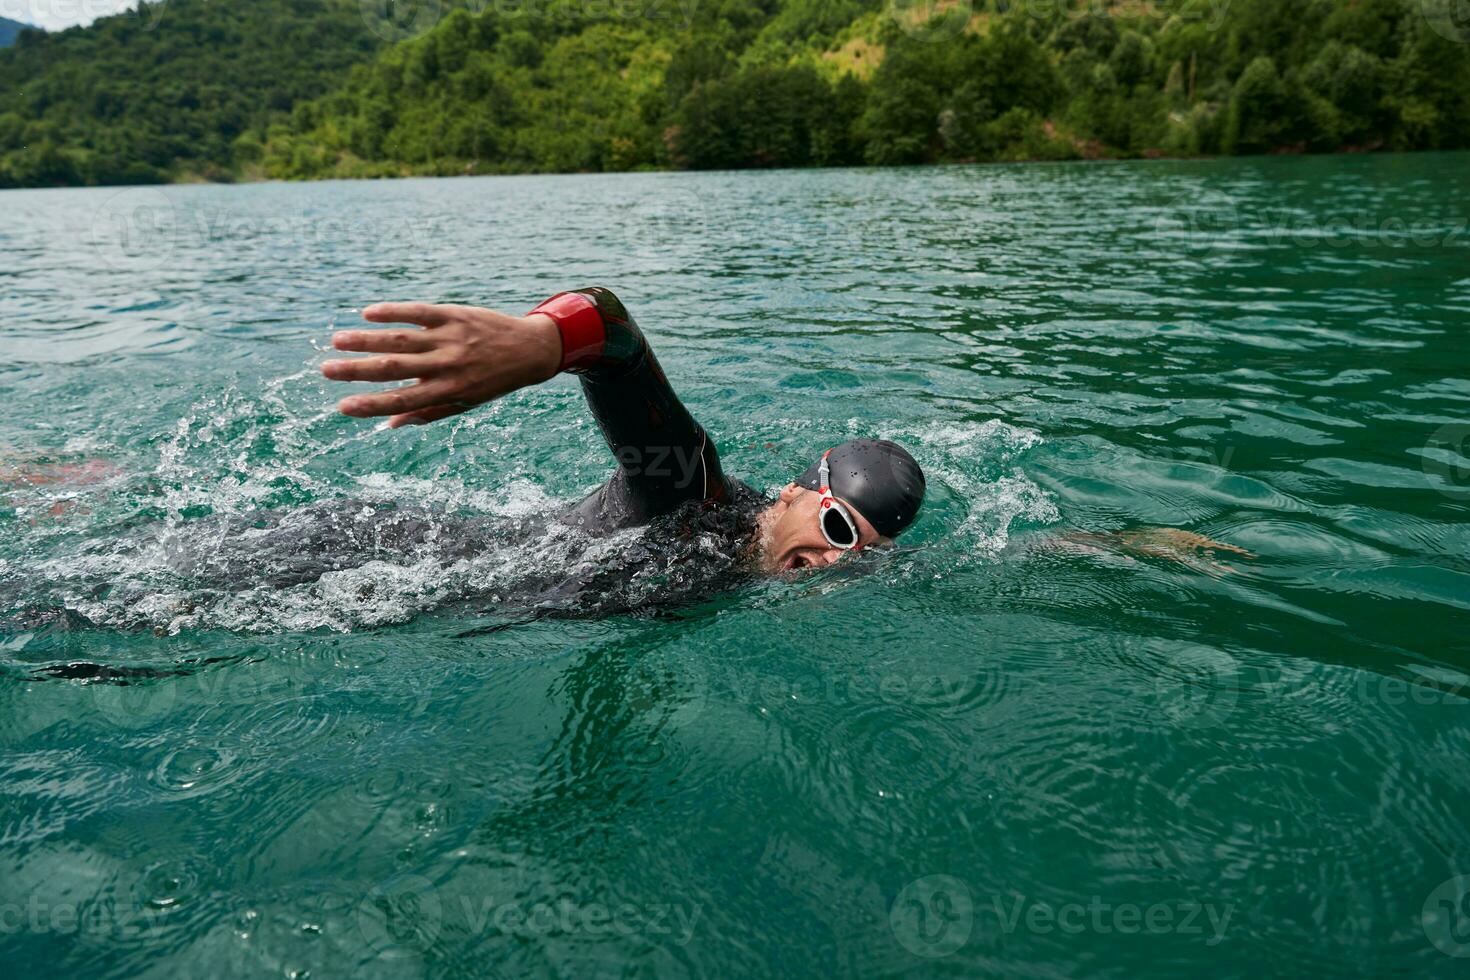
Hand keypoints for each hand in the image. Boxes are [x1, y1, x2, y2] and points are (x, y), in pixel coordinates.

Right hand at [323, 303, 561, 427]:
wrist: (530, 350)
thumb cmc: (493, 381)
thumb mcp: (467, 402)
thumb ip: (429, 412)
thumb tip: (391, 424)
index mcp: (449, 390)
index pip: (403, 400)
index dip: (372, 405)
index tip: (343, 407)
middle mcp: (448, 365)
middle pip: (395, 367)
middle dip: (358, 370)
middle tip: (325, 370)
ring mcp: (450, 338)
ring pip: (401, 338)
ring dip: (366, 339)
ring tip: (337, 340)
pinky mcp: (454, 314)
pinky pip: (418, 311)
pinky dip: (392, 311)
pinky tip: (368, 313)